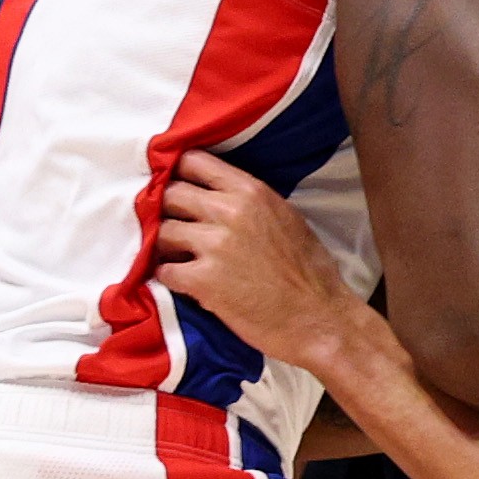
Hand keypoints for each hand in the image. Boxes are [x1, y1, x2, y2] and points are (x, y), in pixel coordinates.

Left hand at [152, 154, 377, 373]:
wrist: (317, 317)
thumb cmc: (308, 270)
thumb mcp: (284, 216)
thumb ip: (247, 201)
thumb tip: (214, 194)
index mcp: (250, 191)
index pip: (193, 162)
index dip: (177, 174)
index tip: (177, 188)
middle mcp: (228, 211)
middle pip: (170, 194)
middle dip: (166, 212)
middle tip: (175, 229)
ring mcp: (213, 245)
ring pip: (161, 232)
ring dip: (165, 247)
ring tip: (179, 258)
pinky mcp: (202, 280)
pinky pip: (163, 270)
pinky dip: (169, 277)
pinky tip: (184, 282)